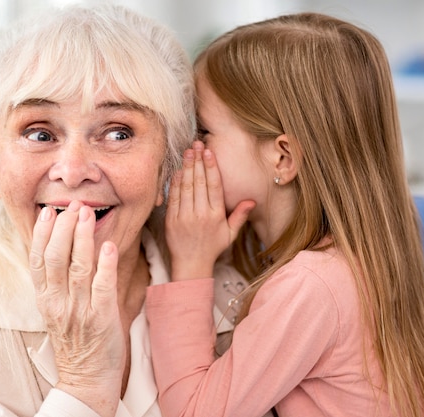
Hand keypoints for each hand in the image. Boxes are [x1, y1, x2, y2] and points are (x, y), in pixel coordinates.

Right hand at [29, 201, 124, 416]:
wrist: (87, 378)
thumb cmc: (74, 341)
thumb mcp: (56, 310)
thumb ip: (56, 282)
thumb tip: (60, 247)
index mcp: (45, 299)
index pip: (37, 260)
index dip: (42, 233)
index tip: (48, 211)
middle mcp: (58, 302)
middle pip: (55, 258)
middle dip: (63, 228)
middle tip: (73, 205)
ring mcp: (80, 310)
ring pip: (77, 266)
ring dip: (82, 237)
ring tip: (87, 214)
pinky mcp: (102, 317)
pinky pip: (102, 286)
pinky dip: (105, 264)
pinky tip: (108, 245)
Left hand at [165, 141, 254, 280]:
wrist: (191, 265)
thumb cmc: (212, 248)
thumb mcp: (230, 234)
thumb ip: (240, 216)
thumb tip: (252, 200)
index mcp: (216, 216)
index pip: (214, 186)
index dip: (211, 167)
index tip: (209, 152)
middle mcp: (200, 215)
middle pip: (199, 182)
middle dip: (198, 161)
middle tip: (196, 144)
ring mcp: (184, 217)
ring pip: (186, 187)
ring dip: (186, 167)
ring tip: (187, 151)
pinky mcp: (171, 220)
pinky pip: (173, 197)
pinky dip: (175, 182)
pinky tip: (177, 170)